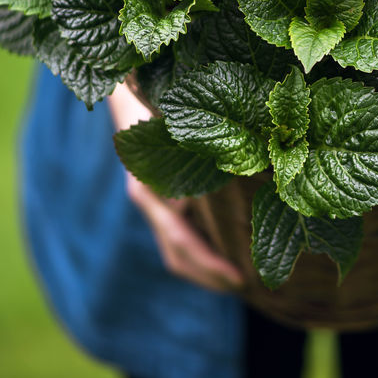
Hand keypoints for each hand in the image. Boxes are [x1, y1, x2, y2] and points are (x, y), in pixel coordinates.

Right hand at [109, 83, 243, 293]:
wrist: (131, 91)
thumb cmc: (163, 105)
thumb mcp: (184, 129)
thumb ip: (209, 153)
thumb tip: (244, 177)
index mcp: (151, 190)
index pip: (184, 242)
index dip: (212, 264)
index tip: (241, 278)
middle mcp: (149, 201)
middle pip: (178, 258)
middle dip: (212, 276)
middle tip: (246, 285)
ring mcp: (151, 202)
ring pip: (176, 252)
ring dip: (206, 269)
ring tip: (239, 277)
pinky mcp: (158, 201)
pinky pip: (178, 238)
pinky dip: (200, 252)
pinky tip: (223, 254)